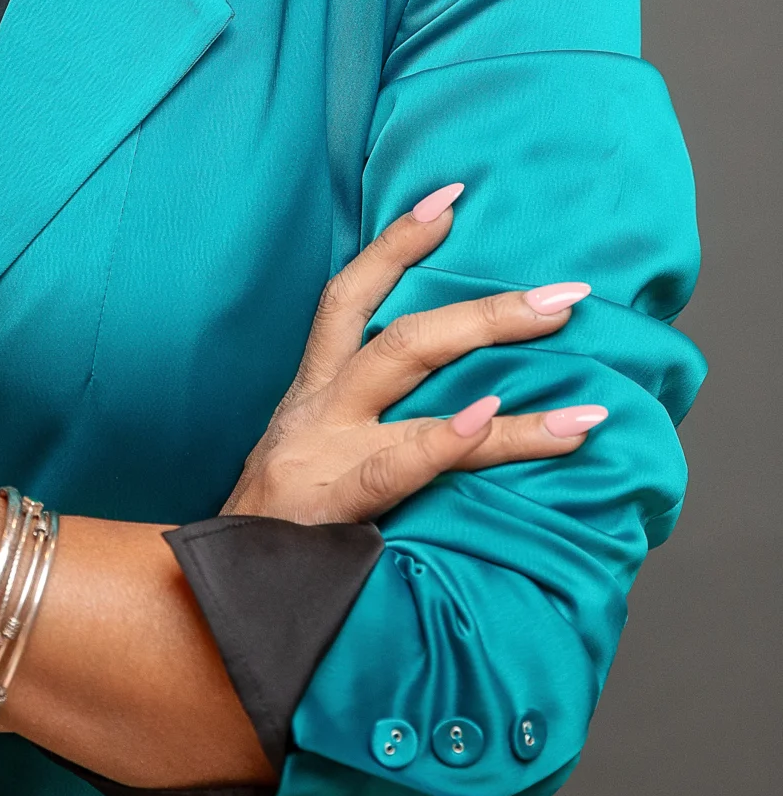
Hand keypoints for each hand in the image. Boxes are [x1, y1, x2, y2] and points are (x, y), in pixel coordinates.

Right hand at [222, 184, 606, 524]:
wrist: (209, 597)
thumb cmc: (279, 534)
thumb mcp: (312, 464)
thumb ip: (367, 434)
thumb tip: (459, 414)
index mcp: (313, 394)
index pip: (350, 296)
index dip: (397, 243)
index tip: (451, 198)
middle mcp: (318, 407)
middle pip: (403, 332)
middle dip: (489, 310)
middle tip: (569, 297)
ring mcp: (324, 448)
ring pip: (406, 370)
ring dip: (494, 366)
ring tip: (586, 397)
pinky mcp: (331, 498)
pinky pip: (398, 461)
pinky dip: (449, 436)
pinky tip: (493, 420)